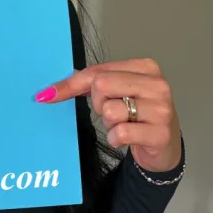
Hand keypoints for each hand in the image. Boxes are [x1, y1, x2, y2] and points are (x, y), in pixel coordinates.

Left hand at [36, 59, 181, 172]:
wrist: (164, 145)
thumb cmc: (136, 113)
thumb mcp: (116, 92)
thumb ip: (88, 83)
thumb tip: (51, 89)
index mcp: (145, 67)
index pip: (97, 71)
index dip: (71, 84)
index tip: (48, 95)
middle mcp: (157, 84)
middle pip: (101, 85)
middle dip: (97, 103)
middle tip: (110, 112)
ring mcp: (162, 109)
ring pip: (110, 110)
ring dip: (108, 123)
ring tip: (124, 124)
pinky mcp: (161, 134)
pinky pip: (120, 133)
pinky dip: (115, 138)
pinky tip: (126, 138)